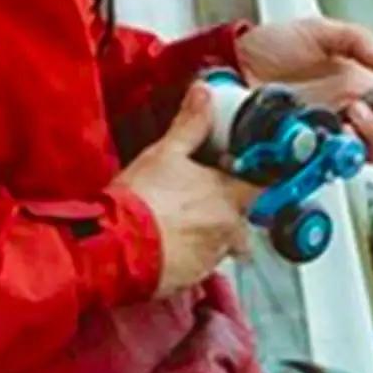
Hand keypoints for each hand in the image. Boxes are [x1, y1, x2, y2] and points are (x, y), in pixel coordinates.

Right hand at [114, 81, 260, 295]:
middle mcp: (228, 228)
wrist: (111, 247)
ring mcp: (212, 256)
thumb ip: (191, 124)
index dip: (252, 180)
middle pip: (241, 217)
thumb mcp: (165, 152)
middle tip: (199, 201)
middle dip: (226, 210)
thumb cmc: (139, 200)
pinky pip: (200, 266)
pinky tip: (169, 245)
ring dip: (209, 234)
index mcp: (229, 196)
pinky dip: (190, 257)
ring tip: (180, 224)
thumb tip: (204, 93)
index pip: (261, 187)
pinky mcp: (192, 279)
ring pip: (222, 243)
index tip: (242, 176)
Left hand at [235, 15, 372, 165]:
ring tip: (355, 114)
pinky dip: (338, 153)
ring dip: (371, 138)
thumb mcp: (320, 31)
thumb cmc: (270, 46)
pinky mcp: (301, 151)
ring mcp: (325, 135)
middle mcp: (347, 115)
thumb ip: (358, 40)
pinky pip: (329, 164)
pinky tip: (334, 133)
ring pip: (367, 156)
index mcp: (359, 88)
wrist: (231, 62)